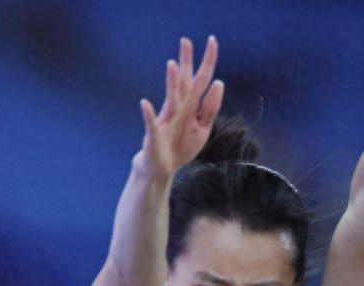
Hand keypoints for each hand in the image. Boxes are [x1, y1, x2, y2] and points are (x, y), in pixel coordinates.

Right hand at [139, 36, 224, 177]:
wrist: (162, 166)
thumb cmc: (181, 145)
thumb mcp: (202, 129)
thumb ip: (210, 108)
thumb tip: (218, 83)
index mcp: (190, 107)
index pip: (200, 81)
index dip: (207, 63)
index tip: (212, 40)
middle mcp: (177, 109)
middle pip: (184, 84)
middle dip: (186, 63)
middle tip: (186, 40)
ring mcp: (165, 121)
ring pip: (170, 101)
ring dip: (171, 84)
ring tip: (172, 65)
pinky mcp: (155, 136)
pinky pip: (152, 124)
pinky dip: (148, 115)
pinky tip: (145, 104)